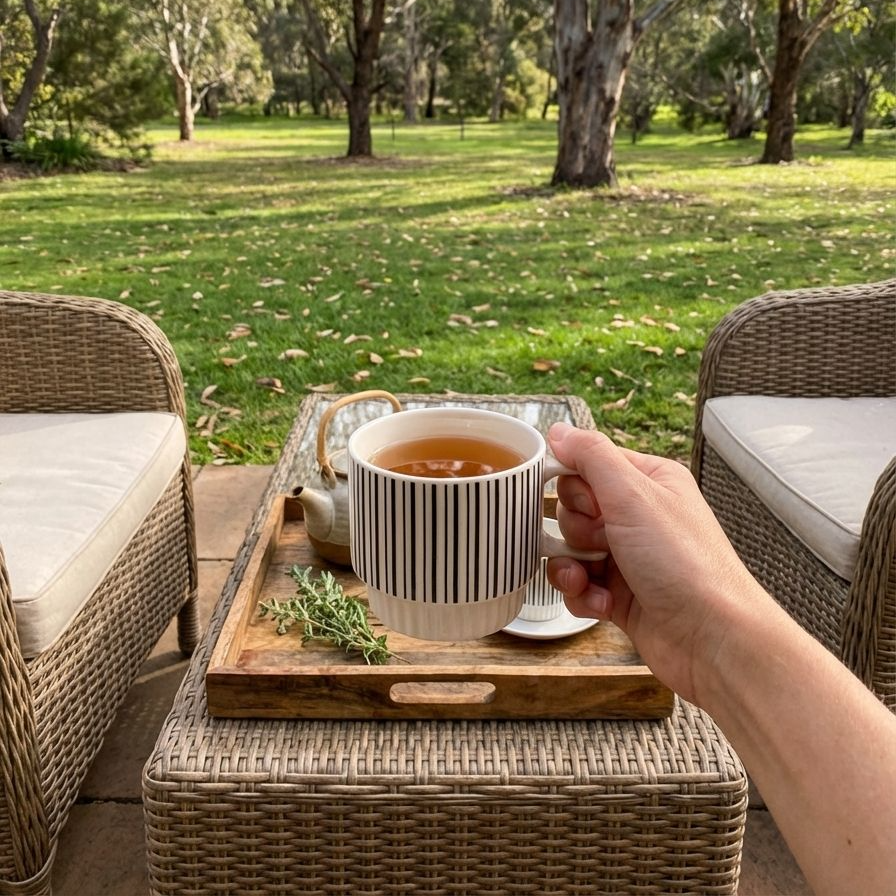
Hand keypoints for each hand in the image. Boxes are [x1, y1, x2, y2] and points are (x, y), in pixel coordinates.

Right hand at [545, 423, 765, 704]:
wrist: (711, 639)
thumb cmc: (685, 564)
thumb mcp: (634, 495)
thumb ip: (591, 456)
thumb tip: (558, 431)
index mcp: (648, 482)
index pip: (586, 465)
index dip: (575, 486)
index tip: (589, 504)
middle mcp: (638, 516)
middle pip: (571, 509)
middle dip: (575, 529)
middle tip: (603, 542)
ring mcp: (627, 557)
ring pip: (569, 549)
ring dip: (571, 565)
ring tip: (592, 578)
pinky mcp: (619, 594)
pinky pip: (577, 586)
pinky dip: (581, 595)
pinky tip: (603, 604)